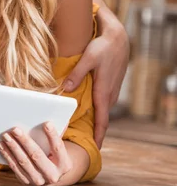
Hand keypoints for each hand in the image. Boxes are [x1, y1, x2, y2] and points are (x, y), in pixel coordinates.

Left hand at [0, 123, 71, 185]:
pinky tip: (1, 145)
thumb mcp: (57, 147)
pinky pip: (15, 168)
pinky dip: (7, 155)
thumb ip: (56, 133)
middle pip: (37, 156)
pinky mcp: (26, 181)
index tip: (46, 123)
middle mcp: (52, 175)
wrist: (49, 175)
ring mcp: (39, 180)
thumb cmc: (52, 154)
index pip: (58, 147)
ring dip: (13, 148)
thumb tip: (54, 113)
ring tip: (5, 136)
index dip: (53, 135)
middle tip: (15, 129)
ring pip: (24, 162)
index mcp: (64, 164)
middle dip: (25, 141)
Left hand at [63, 7, 128, 147]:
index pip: (103, 119)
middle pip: (102, 118)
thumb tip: (66, 89)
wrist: (118, 38)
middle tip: (80, 142)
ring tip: (82, 130)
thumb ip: (76, 74)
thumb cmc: (103, 48)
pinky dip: (96, 109)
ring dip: (94, 120)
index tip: (95, 147)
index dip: (98, 134)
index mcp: (104, 91)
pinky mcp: (109, 85)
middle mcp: (109, 94)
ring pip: (101, 110)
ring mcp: (111, 90)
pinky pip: (102, 102)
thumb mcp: (88, 59)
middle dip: (94, 131)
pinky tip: (86, 110)